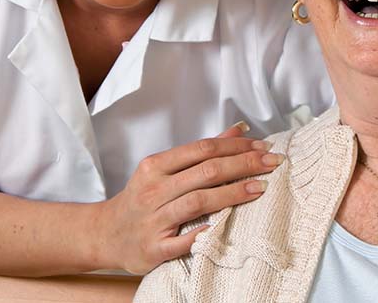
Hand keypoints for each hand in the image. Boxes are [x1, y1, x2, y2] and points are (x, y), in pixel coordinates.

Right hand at [90, 122, 283, 274]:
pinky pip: (183, 240)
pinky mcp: (154, 248)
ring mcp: (153, 220)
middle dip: (243, 164)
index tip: (263, 147)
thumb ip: (202, 151)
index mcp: (156, 166)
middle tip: (273, 163)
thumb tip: (239, 130)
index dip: (235, 146)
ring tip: (260, 187)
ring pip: (197, 201)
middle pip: (205, 172)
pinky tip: (226, 223)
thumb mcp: (164, 169)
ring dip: (232, 193)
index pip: (202, 149)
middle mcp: (153, 190)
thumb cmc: (142, 198)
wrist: (104, 234)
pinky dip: (204, 231)